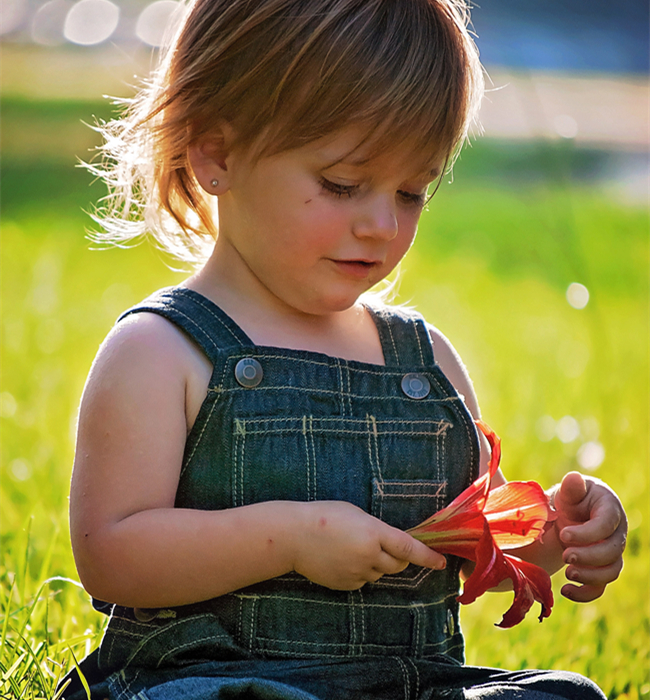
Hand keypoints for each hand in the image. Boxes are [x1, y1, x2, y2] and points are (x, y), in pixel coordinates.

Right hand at [292, 501, 445, 589]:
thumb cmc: (323, 516)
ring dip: (377, 562)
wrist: (293, 536)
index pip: (408, 547)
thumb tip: (390, 543)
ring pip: (380, 572)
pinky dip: (360, 571)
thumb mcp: (355, 513)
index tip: (441, 562)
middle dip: (399, 556)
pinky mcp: (346, 585)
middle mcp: (369, 556)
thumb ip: (375, 529)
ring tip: (352, 546)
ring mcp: (357, 573)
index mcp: (373, 533)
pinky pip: (363, 580)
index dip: (427, 556)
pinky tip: (342, 558)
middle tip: (383, 544)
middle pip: (398, 564)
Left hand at [553, 472, 626, 601]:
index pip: (606, 524)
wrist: (568, 515)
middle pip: (613, 551)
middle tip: (566, 556)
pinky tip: (565, 591)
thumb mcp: (568, 491)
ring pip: (611, 571)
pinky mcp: (601, 569)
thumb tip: (574, 478)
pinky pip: (600, 587)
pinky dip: (585, 593)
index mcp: (609, 509)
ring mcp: (611, 553)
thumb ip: (571, 487)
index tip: (564, 534)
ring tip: (567, 572)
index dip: (587, 533)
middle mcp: (616, 533)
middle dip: (589, 557)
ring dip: (590, 576)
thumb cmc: (570, 499)